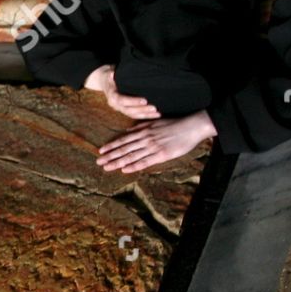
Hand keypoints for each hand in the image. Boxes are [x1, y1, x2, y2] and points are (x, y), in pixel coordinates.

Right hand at [83, 64, 159, 119]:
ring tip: (157, 113)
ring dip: (146, 114)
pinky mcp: (126, 110)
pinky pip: (136, 115)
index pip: (122, 101)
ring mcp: (121, 109)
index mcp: (112, 97)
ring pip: (134, 114)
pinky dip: (146, 115)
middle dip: (142, 110)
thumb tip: (112, 73)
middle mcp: (115, 105)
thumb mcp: (109, 74)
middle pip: (129, 110)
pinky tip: (156, 115)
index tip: (145, 100)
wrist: (105, 82)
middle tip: (154, 107)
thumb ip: (111, 74)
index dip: (133, 101)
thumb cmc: (109, 76)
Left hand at [96, 112, 215, 172]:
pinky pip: (145, 162)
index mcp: (144, 130)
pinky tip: (124, 170)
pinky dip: (134, 166)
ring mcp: (153, 147)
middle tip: (98, 161)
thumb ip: (142, 126)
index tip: (101, 151)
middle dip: (110, 155)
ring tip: (107, 167)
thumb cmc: (174, 123)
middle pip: (124, 148)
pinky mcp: (161, 155)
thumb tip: (130, 129)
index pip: (124, 139)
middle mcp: (145, 139)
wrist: (191, 126)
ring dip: (117, 162)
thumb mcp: (155, 121)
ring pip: (131, 156)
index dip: (112, 145)